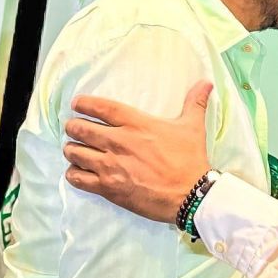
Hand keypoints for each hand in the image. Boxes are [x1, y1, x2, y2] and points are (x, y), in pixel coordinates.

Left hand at [64, 81, 213, 223]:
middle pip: (80, 128)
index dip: (83, 103)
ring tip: (74, 150)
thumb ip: (195, 103)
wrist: (190, 194)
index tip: (77, 104)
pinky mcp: (108, 187)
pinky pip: (77, 178)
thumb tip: (206, 82)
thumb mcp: (193, 127)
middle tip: (74, 128)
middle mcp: (118, 141)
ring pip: (74, 152)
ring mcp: (110, 165)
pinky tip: (78, 171)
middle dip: (74, 127)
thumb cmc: (190, 160)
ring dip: (72, 149)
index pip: (100, 107)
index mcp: (136, 124)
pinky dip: (74, 173)